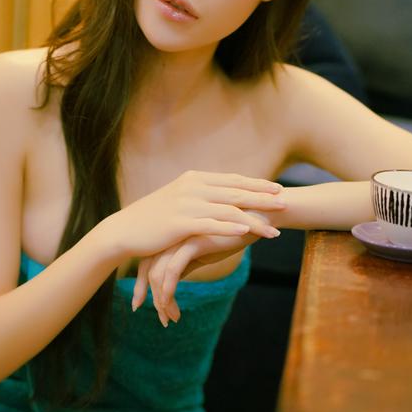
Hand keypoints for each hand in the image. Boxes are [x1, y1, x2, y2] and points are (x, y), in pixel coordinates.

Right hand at [104, 170, 285, 261]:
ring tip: (273, 229)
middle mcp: (193, 187)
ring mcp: (186, 204)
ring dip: (254, 219)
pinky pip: (211, 225)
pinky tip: (248, 233)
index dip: (257, 185)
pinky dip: (231, 228)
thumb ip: (200, 195)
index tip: (278, 188)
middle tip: (286, 202)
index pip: (233, 180)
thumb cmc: (153, 219)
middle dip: (264, 198)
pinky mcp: (180, 222)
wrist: (125, 230)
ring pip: (229, 211)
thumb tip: (220, 197)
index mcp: (195, 179)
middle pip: (236, 192)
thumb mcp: (178, 200)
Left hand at [132, 212, 280, 326]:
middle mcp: (171, 234)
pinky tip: (176, 311)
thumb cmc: (231, 233)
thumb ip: (185, 262)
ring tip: (171, 319)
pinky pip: (172, 271)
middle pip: (147, 267)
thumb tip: (170, 283)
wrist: (257, 217)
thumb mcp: (203, 251)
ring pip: (158, 273)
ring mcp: (180, 237)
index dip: (141, 284)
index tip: (140, 303)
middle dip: (146, 295)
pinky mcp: (192, 242)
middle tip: (160, 319)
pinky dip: (169, 293)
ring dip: (162, 301)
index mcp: (171, 233)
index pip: (146, 260)